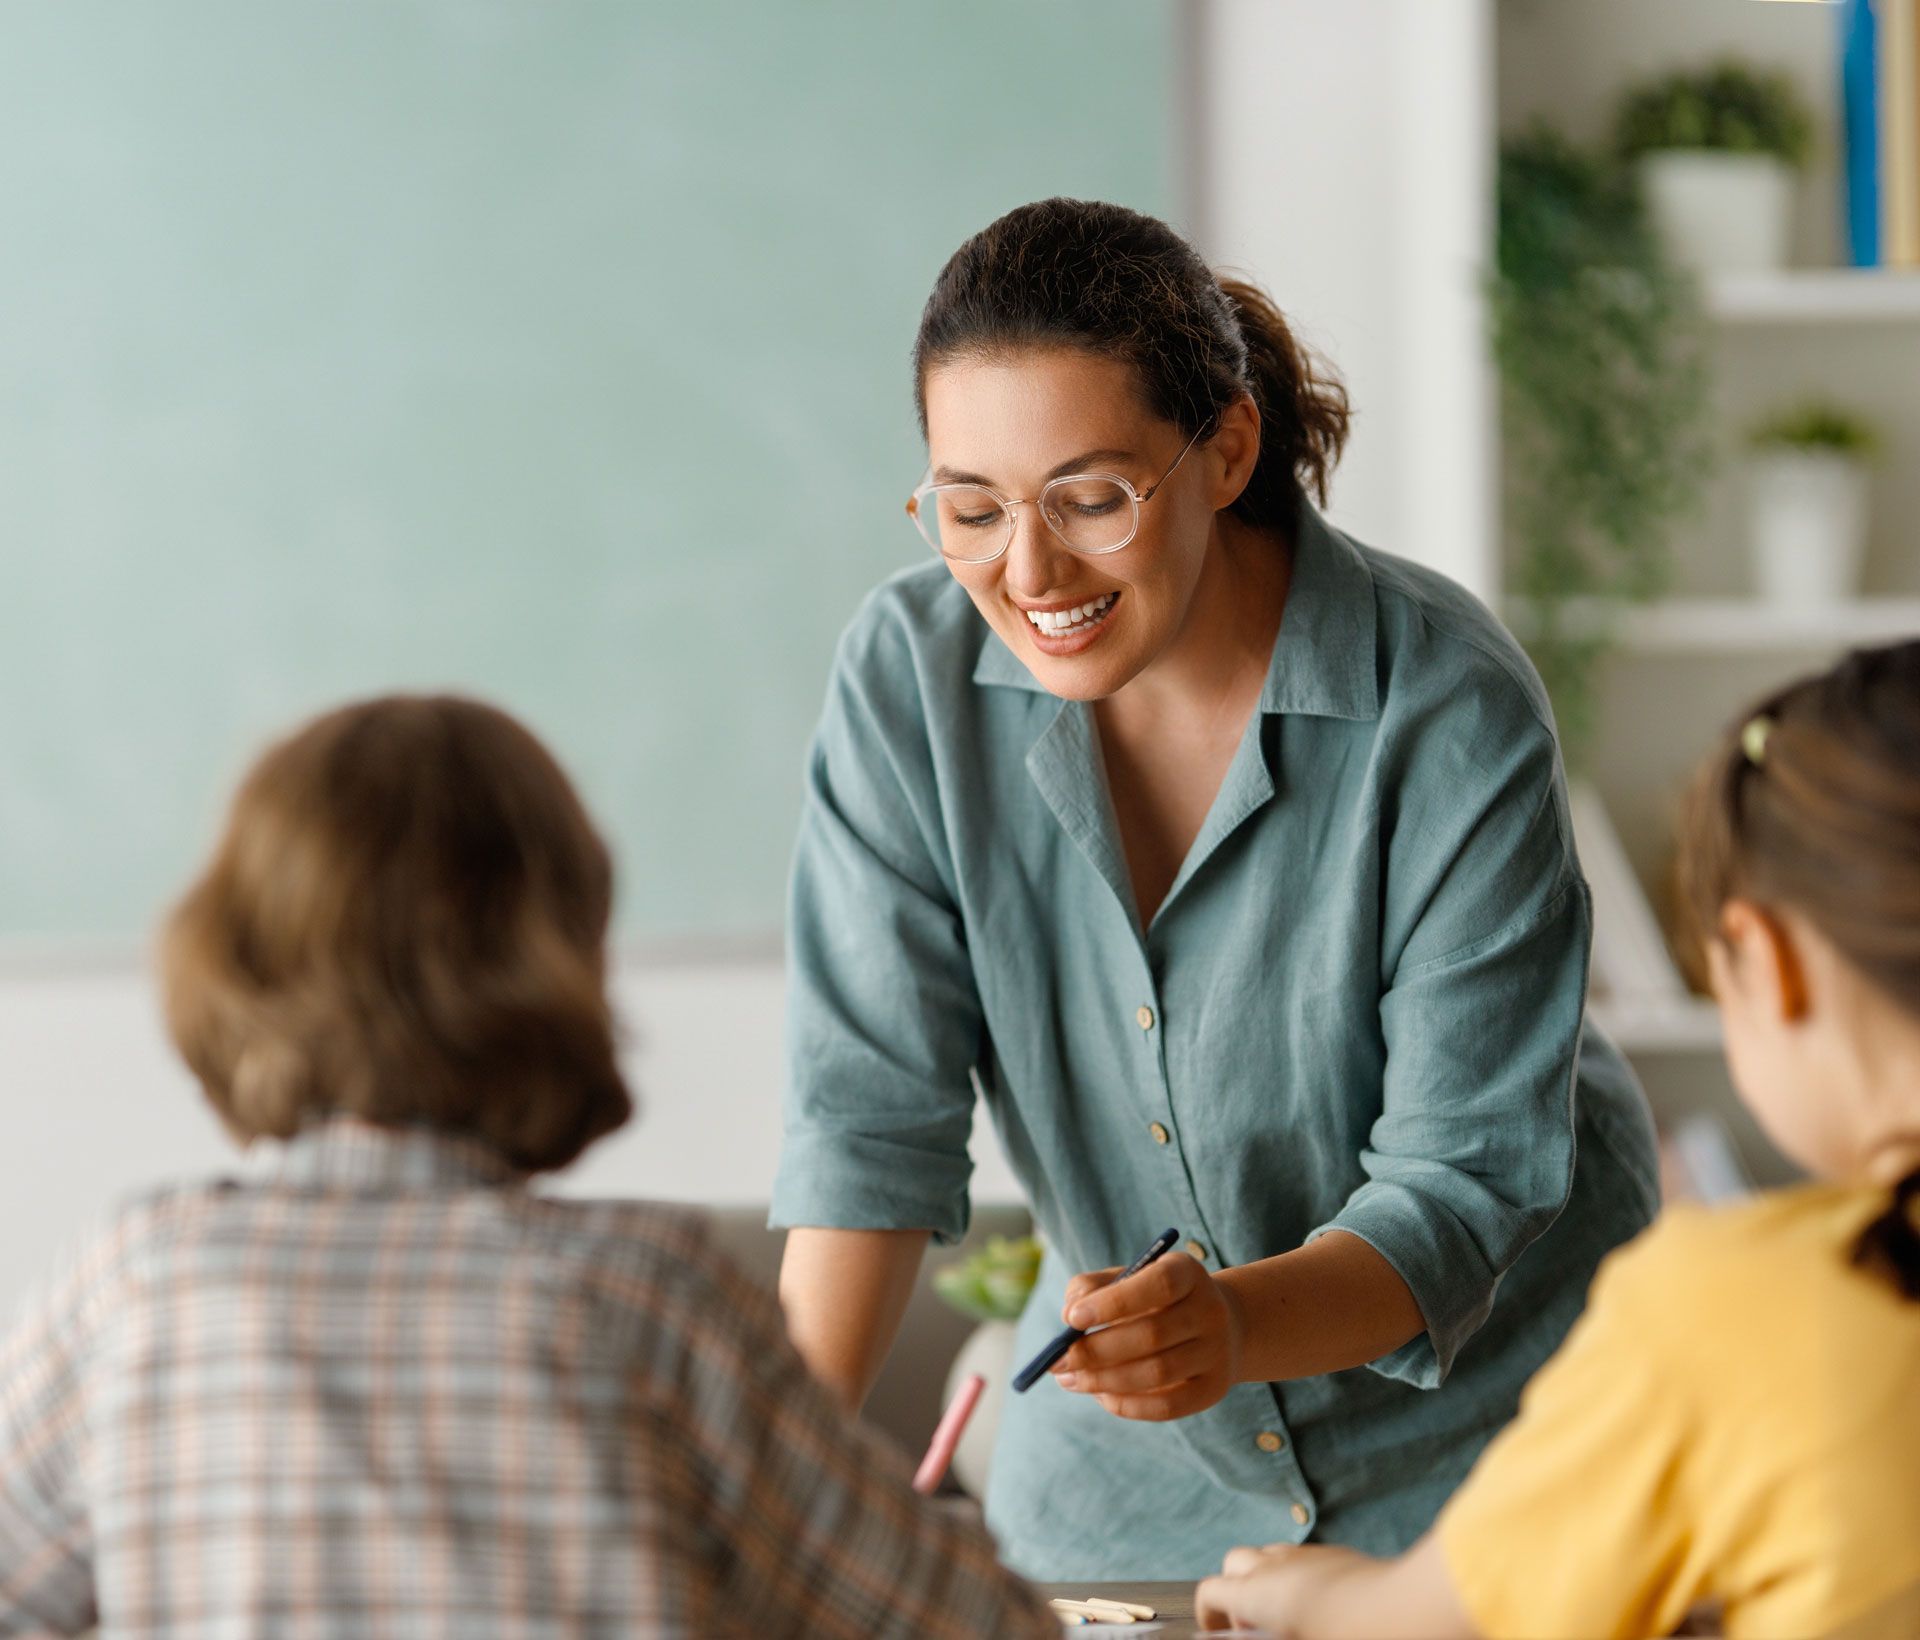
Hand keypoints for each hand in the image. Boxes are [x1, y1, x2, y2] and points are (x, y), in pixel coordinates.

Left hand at [1051, 1251, 1243, 1419]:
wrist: (1218, 1325)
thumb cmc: (1153, 1298)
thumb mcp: (1126, 1278)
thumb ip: (1090, 1287)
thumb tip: (1068, 1316)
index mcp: (1188, 1272)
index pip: (1159, 1284)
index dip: (1114, 1302)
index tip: (1071, 1318)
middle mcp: (1211, 1310)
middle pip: (1152, 1335)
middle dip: (1096, 1351)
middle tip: (1057, 1361)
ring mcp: (1217, 1352)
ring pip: (1156, 1373)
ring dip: (1104, 1381)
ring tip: (1069, 1379)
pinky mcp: (1213, 1389)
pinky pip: (1166, 1406)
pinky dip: (1126, 1404)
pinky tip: (1099, 1394)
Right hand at [1195, 1542, 1362, 1633]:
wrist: (1396, 1612)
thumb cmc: (1342, 1636)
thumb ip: (1264, 1635)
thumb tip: (1249, 1631)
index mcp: (1253, 1594)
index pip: (1210, 1591)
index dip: (1208, 1612)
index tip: (1217, 1631)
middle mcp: (1272, 1565)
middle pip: (1234, 1562)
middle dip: (1235, 1587)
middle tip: (1255, 1624)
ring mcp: (1303, 1554)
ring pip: (1268, 1553)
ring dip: (1266, 1576)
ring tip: (1286, 1612)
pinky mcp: (1333, 1552)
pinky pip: (1301, 1555)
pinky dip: (1296, 1573)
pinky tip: (1317, 1601)